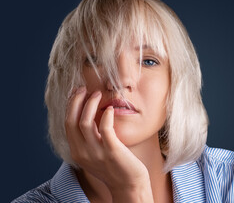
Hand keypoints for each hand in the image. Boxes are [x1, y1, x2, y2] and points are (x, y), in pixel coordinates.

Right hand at [65, 87, 153, 201]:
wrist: (128, 184)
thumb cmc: (114, 166)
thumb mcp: (95, 154)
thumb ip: (89, 139)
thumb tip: (88, 116)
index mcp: (77, 152)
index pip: (67, 124)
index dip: (70, 106)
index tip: (76, 93)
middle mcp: (82, 152)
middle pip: (71, 121)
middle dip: (76, 101)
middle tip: (84, 88)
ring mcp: (96, 152)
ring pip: (84, 122)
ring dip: (90, 104)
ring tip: (98, 94)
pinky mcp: (112, 151)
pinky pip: (105, 128)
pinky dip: (106, 115)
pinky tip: (111, 109)